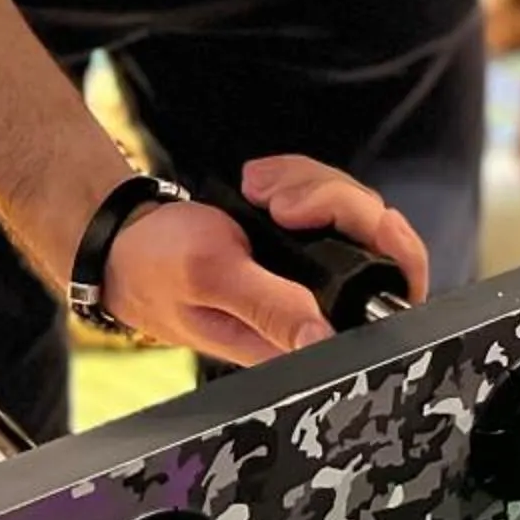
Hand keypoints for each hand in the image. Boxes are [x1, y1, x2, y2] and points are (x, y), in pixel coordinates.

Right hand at [99, 155, 428, 368]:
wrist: (123, 238)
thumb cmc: (156, 265)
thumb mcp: (212, 277)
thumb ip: (270, 305)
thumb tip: (323, 339)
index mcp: (296, 336)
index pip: (382, 308)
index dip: (396, 259)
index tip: (374, 220)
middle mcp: (313, 307)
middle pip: (379, 246)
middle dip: (339, 204)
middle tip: (283, 202)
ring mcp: (310, 271)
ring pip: (353, 213)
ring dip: (310, 185)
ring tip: (259, 191)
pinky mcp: (299, 241)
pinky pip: (325, 197)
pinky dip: (297, 179)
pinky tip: (259, 185)